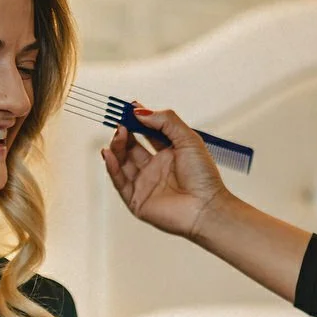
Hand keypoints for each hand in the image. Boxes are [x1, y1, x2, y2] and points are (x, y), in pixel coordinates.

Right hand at [101, 105, 232, 242]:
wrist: (206, 207)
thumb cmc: (204, 177)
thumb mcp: (188, 139)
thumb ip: (166, 121)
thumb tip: (140, 111)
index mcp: (170, 154)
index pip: (148, 134)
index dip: (139, 121)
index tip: (129, 108)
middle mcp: (156, 169)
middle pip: (132, 147)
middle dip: (124, 133)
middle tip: (120, 122)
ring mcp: (146, 184)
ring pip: (123, 162)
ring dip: (117, 147)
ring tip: (118, 134)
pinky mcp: (137, 200)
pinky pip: (120, 182)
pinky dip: (112, 167)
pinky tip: (110, 154)